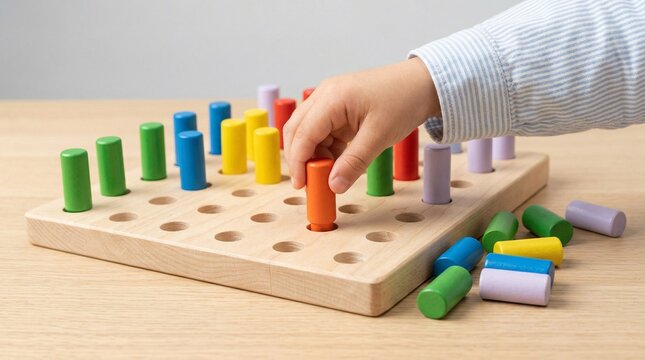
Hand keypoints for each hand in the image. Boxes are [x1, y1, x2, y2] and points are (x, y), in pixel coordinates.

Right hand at [283, 57, 440, 193]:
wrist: (424, 83)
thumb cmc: (404, 101)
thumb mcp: (379, 137)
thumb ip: (353, 163)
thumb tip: (333, 186)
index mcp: (332, 98)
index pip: (302, 133)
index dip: (298, 162)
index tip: (301, 185)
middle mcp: (325, 94)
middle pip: (297, 130)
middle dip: (301, 158)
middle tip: (311, 184)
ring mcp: (330, 99)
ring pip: (309, 132)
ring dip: (315, 155)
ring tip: (330, 174)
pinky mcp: (338, 107)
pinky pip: (323, 130)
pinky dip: (327, 148)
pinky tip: (339, 162)